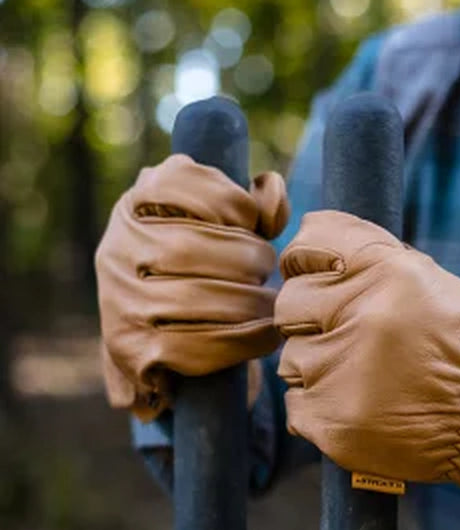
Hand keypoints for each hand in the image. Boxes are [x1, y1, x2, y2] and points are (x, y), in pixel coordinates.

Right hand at [95, 155, 287, 420]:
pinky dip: (246, 339)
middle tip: (266, 270)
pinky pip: (198, 344)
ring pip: (193, 297)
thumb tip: (272, 189)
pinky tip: (267, 333)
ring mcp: (120, 302)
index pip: (178, 180)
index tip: (254, 223)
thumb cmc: (203, 275)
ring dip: (251, 301)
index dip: (231, 201)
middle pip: (189, 246)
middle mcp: (117, 250)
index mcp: (134, 207)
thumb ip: (253, 205)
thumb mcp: (223, 230)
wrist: (156, 344)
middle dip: (247, 257)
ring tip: (272, 303)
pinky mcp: (134, 349)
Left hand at [275, 211, 459, 529]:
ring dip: (319, 366)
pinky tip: (361, 407)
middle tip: (351, 338)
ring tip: (366, 379)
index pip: (308, 244)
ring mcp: (341, 376)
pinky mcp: (333, 424)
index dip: (305, 261)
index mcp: (386, 273)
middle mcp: (360, 319)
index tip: (314, 277)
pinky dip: (322, 407)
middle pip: (289, 305)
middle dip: (313, 319)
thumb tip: (305, 244)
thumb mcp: (428, 279)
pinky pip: (297, 406)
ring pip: (292, 359)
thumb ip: (366, 257)